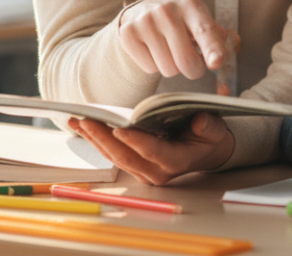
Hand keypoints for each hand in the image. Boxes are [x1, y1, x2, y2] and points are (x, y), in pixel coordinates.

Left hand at [67, 113, 234, 185]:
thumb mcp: (215, 129)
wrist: (207, 152)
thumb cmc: (209, 137)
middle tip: (86, 120)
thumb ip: (208, 126)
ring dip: (94, 139)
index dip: (135, 141)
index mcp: (176, 161)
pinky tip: (81, 126)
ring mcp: (144, 172)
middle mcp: (156, 172)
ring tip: (76, 120)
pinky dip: (96, 140)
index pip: (153, 151)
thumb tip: (199, 121)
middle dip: (103, 138)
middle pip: (125, 156)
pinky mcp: (135, 167)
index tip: (119, 128)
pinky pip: (112, 155)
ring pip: (114, 157)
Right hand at [118, 0, 236, 79]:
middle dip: (193, 70)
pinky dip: (153, 65)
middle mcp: (168, 10)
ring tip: (169, 50)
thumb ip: (221, 37)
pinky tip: (153, 49)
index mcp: (192, 7)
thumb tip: (234, 44)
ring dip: (172, 67)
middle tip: (190, 61)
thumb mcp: (202, 22)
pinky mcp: (128, 34)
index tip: (216, 62)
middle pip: (187, 62)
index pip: (205, 31)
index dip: (213, 49)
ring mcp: (146, 21)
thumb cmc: (182, 22)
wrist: (143, 11)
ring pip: (168, 69)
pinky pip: (149, 68)